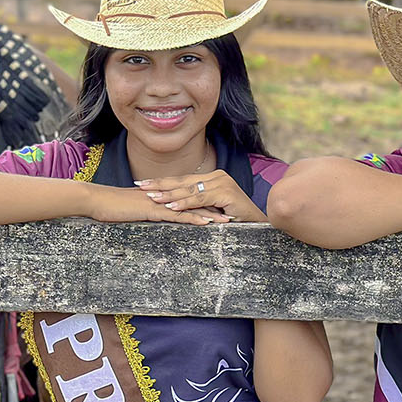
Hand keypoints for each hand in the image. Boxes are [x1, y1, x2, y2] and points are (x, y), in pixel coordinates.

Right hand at [87, 184, 226, 226]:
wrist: (95, 200)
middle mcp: (163, 196)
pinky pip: (178, 215)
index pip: (187, 199)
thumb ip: (143, 214)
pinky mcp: (154, 210)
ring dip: (211, 214)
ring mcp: (160, 202)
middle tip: (234, 213)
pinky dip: (194, 219)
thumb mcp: (131, 211)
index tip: (222, 208)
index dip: (205, 203)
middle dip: (216, 207)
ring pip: (191, 208)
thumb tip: (149, 219)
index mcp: (160, 196)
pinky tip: (207, 224)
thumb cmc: (109, 207)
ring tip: (229, 222)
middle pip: (195, 201)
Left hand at [135, 169, 264, 223]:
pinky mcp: (225, 193)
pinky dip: (184, 203)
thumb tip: (178, 208)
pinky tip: (171, 206)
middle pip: (183, 181)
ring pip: (189, 189)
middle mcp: (217, 176)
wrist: (260, 225)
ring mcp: (222, 183)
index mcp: (212, 178)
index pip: (183, 180)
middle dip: (160, 184)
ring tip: (152, 198)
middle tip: (141, 186)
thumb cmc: (237, 221)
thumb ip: (199, 205)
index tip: (145, 185)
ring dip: (169, 194)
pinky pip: (200, 199)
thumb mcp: (214, 210)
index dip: (164, 182)